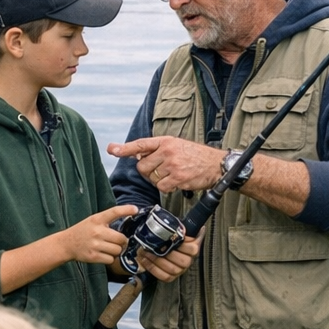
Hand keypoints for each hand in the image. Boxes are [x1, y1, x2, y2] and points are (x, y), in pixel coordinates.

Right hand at [63, 205, 135, 264]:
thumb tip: (126, 225)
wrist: (66, 244)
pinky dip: (109, 258)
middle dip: (121, 241)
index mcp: (97, 219)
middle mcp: (97, 231)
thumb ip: (107, 221)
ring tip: (107, 248)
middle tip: (115, 241)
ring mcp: (95, 244)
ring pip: (117, 250)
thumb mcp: (93, 221)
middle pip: (121, 238)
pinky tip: (102, 254)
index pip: (114, 212)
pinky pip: (111, 259)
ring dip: (115, 251)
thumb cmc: (82, 231)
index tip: (135, 209)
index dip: (126, 210)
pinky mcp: (93, 256)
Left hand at [108, 136, 225, 194]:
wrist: (216, 164)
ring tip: (173, 174)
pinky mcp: (177, 178)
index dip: (124, 148)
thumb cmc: (195, 156)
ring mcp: (172, 164)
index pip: (140, 144)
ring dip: (159, 180)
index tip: (112, 149)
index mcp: (165, 141)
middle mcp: (167, 151)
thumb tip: (135, 155)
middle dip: (148, 172)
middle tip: (162, 171)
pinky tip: (176, 182)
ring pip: (151, 178)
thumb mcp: (176, 145)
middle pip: (142, 166)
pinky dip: (167, 187)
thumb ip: (156, 150)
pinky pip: (161, 187)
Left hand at [135, 227, 201, 281]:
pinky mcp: (172, 277)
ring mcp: (181, 270)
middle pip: (182, 261)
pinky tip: (145, 260)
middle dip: (165, 253)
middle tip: (152, 246)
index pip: (192, 249)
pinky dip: (153, 269)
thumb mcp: (174, 228)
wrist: (161, 244)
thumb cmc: (168, 235)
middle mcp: (189, 260)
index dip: (181, 244)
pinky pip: (164, 276)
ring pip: (172, 269)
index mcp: (193, 248)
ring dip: (156, 261)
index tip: (169, 237)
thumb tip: (188, 226)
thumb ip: (180, 227)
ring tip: (144, 252)